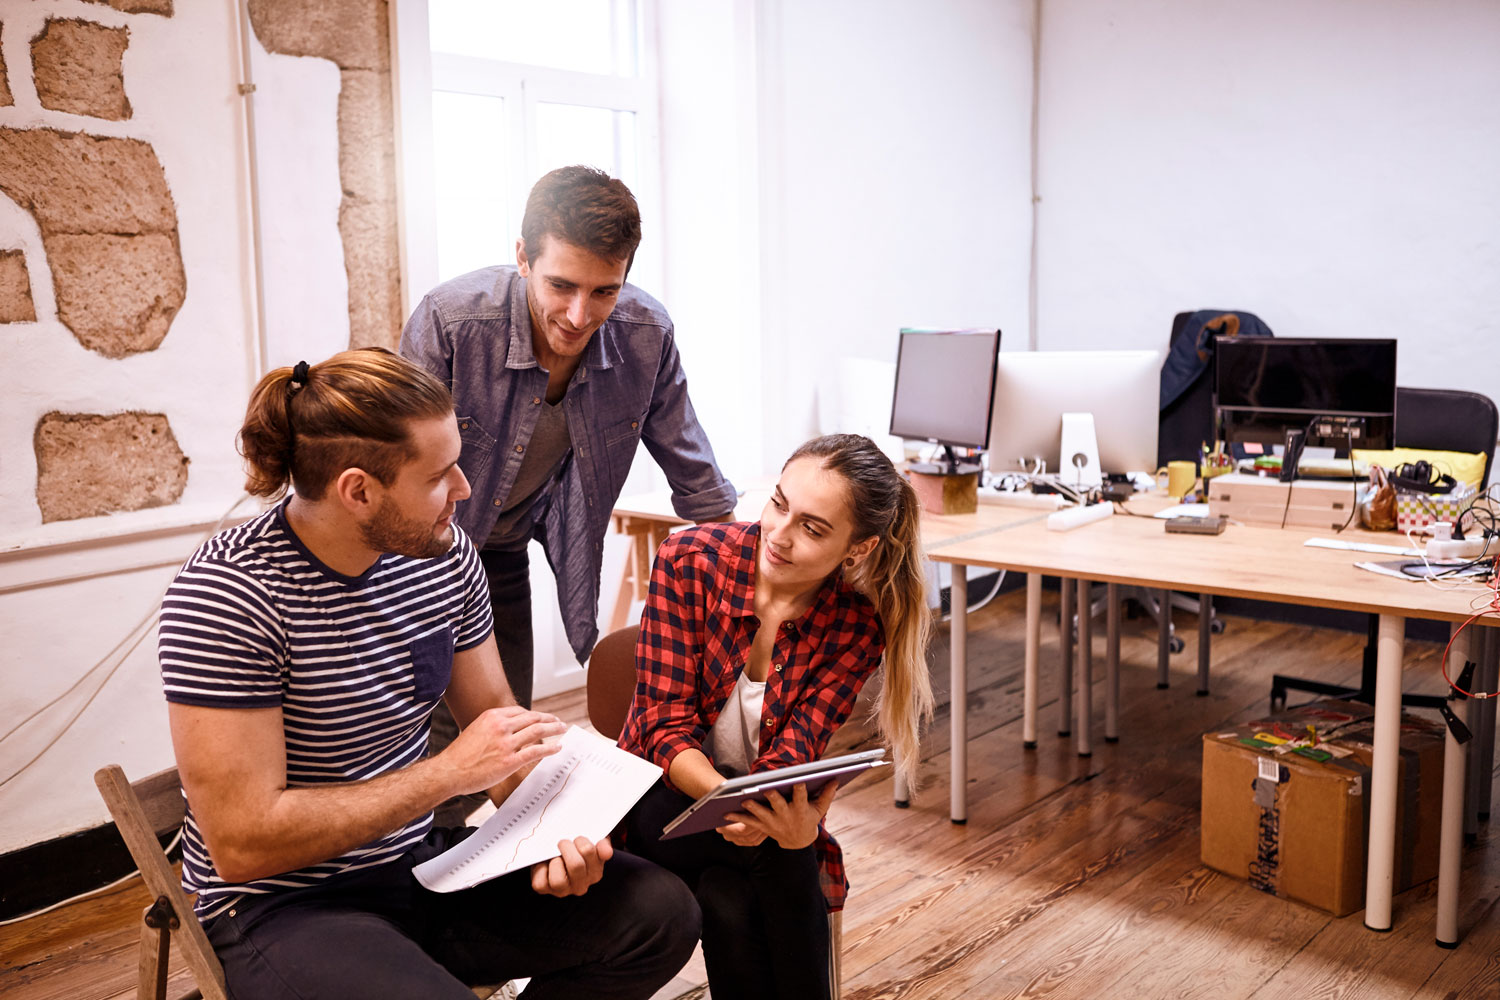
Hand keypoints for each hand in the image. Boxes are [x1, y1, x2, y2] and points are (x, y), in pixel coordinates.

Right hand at [440, 706, 565, 796]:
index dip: (534, 714)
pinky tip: (558, 747)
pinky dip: (550, 748)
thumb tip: (508, 729)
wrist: (449, 771)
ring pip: (537, 731)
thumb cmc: (459, 755)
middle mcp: (501, 726)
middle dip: (548, 718)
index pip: (520, 711)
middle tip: (558, 721)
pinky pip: (536, 751)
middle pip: (532, 718)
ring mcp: (506, 743)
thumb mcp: (476, 730)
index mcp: (492, 717)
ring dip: (554, 728)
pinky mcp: (510, 761)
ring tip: (562, 729)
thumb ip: (493, 727)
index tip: (542, 717)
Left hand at [530, 836, 611, 896]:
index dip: (582, 842)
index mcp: (595, 872)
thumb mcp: (593, 841)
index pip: (592, 855)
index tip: (577, 838)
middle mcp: (581, 885)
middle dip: (567, 848)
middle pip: (576, 865)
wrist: (557, 850)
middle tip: (563, 842)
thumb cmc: (576, 846)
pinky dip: (540, 870)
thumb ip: (602, 845)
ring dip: (555, 863)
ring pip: (558, 881)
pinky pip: (541, 883)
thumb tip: (606, 850)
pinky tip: (545, 863)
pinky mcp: (545, 889)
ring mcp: (563, 890)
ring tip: (555, 856)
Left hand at [721, 781, 837, 849]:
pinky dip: (737, 818)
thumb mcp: (820, 809)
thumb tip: (835, 778)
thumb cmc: (809, 819)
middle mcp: (786, 817)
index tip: (797, 781)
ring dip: (752, 808)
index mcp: (800, 810)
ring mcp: (773, 823)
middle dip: (773, 798)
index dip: (799, 790)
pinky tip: (725, 813)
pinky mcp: (762, 827)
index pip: (800, 798)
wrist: (797, 841)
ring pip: (761, 815)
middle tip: (766, 789)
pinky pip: (748, 823)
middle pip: (778, 806)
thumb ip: (827, 794)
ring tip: (742, 801)